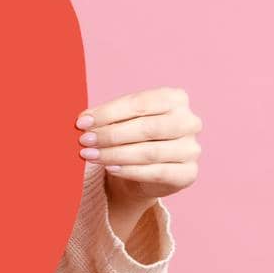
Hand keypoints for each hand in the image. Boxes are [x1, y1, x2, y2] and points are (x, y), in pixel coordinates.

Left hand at [76, 86, 201, 203]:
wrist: (147, 171)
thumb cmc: (133, 137)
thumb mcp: (123, 120)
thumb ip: (108, 117)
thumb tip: (83, 120)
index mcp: (176, 99)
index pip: (140, 103)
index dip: (108, 113)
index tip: (82, 122)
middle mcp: (189, 122)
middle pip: (147, 128)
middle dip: (111, 135)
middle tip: (84, 140)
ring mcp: (192, 149)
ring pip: (149, 152)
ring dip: (114, 154)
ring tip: (90, 155)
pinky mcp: (188, 173)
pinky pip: (156, 172)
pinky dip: (129, 170)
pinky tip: (110, 168)